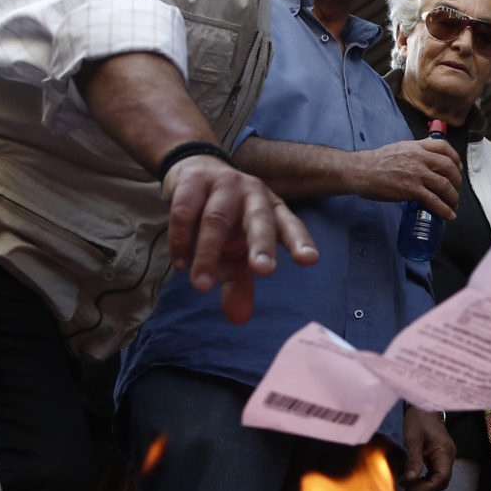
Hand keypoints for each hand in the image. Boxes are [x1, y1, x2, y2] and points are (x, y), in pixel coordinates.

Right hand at [161, 154, 316, 321]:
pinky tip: (181, 263)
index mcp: (272, 210)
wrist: (192, 172)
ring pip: (217, 218)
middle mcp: (253, 194)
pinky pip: (185, 212)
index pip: (290, 226)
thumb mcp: (234, 252)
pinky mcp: (193, 181)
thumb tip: (239, 319)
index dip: (299, 242)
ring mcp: (224, 184)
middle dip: (262, 244)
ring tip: (201, 285)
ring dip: (209, 253)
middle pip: (259, 219)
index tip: (310, 260)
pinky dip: (181, 239)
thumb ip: (239, 283)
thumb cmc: (224, 218)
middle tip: (263, 271)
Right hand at [348, 137, 459, 217]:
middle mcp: (419, 158)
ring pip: (445, 185)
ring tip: (453, 205)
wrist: (360, 171)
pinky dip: (444, 209)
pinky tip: (448, 215)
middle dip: (457, 181)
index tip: (457, 168)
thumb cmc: (375, 162)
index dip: (455, 158)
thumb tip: (426, 160)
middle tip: (455, 189)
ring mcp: (416, 174)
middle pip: (449, 167)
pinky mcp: (411, 189)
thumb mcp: (399, 148)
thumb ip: (414, 152)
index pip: (444, 147)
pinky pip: (434, 200)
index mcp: (416, 147)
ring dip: (453, 197)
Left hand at [401, 405, 454, 490]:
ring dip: (424, 485)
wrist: (423, 406)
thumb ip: (413, 461)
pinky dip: (425, 478)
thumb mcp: (413, 439)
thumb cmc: (419, 419)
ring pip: (439, 479)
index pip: (442, 478)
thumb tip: (409, 481)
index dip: (427, 488)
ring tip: (408, 484)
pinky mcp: (439, 455)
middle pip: (442, 481)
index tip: (410, 489)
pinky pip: (435, 472)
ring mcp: (445, 456)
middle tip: (407, 489)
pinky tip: (413, 477)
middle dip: (425, 489)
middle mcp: (448, 456)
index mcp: (445, 451)